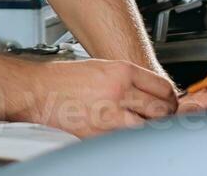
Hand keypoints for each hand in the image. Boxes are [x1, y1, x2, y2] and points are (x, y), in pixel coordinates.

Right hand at [20, 59, 177, 138]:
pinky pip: (127, 138)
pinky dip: (131, 137)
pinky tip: (126, 133)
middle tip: (162, 116)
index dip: (170, 97)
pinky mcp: (100, 133)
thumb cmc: (62, 80)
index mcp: (120, 71)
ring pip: (149, 126)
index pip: (162, 86)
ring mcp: (110, 114)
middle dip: (166, 114)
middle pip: (162, 108)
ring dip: (151, 127)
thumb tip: (147, 91)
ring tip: (146, 126)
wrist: (36, 91)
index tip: (168, 101)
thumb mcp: (100, 68)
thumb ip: (126, 78)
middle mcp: (119, 91)